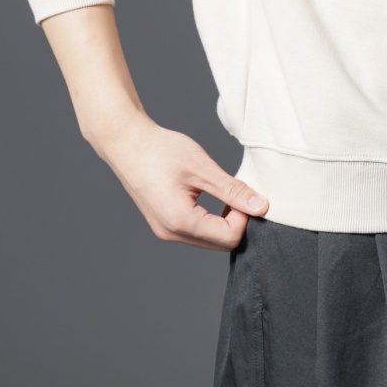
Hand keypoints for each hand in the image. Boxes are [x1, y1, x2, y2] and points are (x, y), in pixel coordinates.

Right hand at [90, 110, 269, 251]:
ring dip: (222, 222)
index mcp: (181, 221)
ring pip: (208, 240)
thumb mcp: (202, 168)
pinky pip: (194, 232)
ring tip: (223, 193)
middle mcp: (171, 233)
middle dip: (236, 222)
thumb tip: (261, 206)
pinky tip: (209, 197)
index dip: (244, 217)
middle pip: (220, 244)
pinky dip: (208, 220)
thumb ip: (232, 190)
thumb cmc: (160, 150)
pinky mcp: (162, 224)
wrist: (126, 142)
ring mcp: (164, 231)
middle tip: (237, 193)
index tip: (244, 193)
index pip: (229, 237)